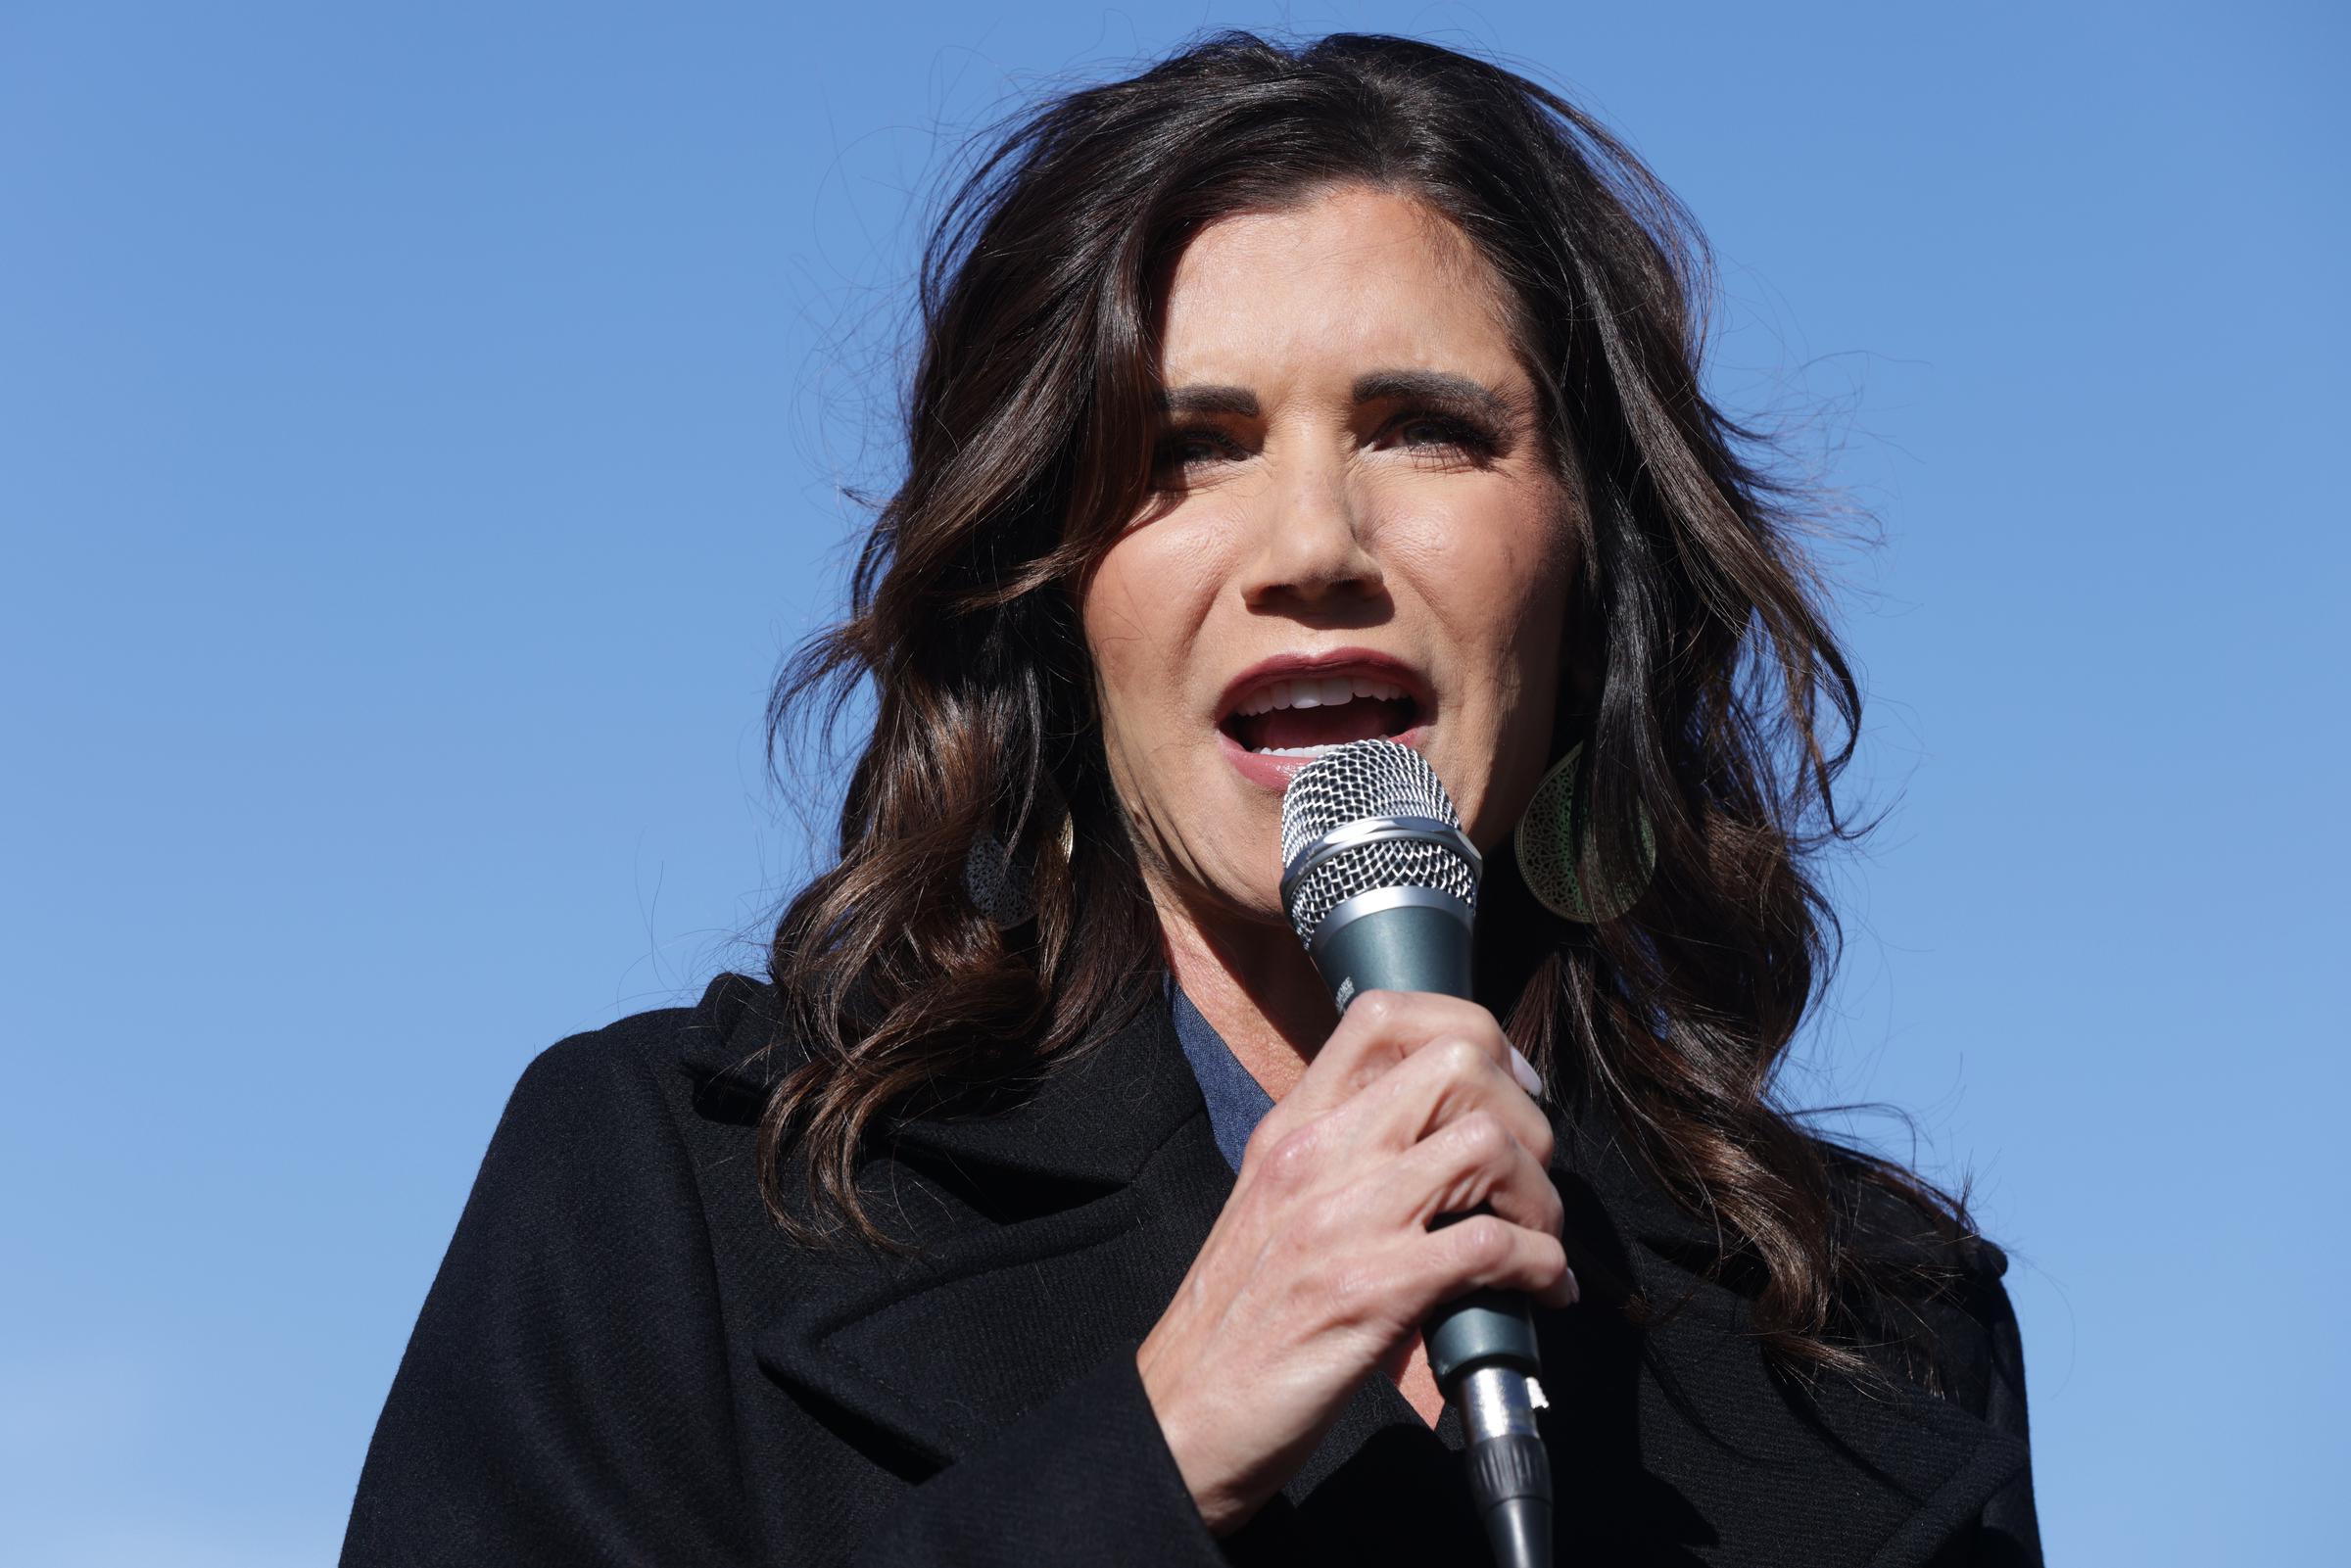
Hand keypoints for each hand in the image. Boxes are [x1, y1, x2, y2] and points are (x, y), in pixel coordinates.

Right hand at [1135, 990, 1576, 1534]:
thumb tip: (1445, 1146)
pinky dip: (1540, 1268)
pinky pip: (1492, 1246)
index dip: (1472, 1034)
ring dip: (1539, 1196)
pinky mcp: (1368, 1290)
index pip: (1384, 1016)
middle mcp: (1315, 1155)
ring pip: (1485, 1144)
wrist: (1182, 1417)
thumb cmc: (1238, 1325)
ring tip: (1538, 1239)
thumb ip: (1344, 1163)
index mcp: (1291, 1129)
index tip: (1507, 1089)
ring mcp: (1340, 1218)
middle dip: (1525, 1119)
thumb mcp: (1276, 1209)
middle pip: (1457, 1064)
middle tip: (1530, 1178)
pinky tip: (1540, 1293)